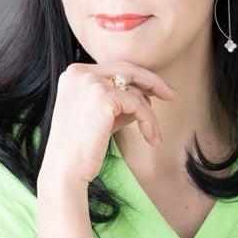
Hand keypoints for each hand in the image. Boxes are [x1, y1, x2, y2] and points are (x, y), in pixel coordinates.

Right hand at [39, 62, 175, 186]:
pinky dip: (148, 121)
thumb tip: (146, 95)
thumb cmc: (82, 147)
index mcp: (75, 73)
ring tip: (153, 135)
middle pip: (128, 69)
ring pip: (135, 92)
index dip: (139, 78)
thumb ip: (119, 101)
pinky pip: (138, 105)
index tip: (158, 89)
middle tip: (172, 95)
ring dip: (149, 115)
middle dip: (153, 82)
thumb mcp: (101, 116)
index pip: (115, 68)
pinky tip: (151, 138)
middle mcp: (80, 72)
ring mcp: (91, 81)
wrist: (66, 169)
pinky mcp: (103, 96)